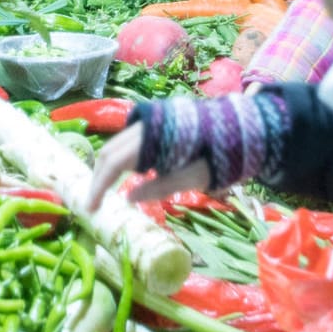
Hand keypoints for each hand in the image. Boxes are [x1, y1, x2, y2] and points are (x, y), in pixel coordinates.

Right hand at [85, 125, 211, 211]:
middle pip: (109, 152)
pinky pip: (128, 142)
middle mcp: (146, 127)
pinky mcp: (155, 125)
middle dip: (98, 177)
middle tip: (94, 203)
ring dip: (108, 168)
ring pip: (117, 145)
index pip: (114, 162)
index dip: (99, 185)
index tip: (91, 207)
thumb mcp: (194, 177)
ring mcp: (149, 123)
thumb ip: (161, 187)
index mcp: (153, 139)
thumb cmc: (219, 155)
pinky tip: (126, 177)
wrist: (241, 130)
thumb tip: (128, 198)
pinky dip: (121, 160)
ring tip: (106, 193)